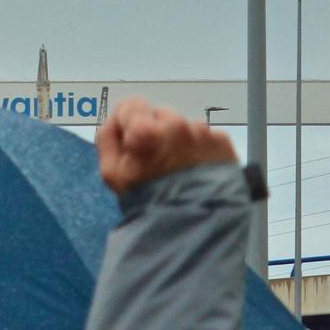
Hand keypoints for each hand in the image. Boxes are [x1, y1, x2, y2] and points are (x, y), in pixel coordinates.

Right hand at [95, 99, 237, 194]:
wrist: (193, 225)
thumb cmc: (147, 200)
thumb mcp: (112, 175)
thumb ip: (107, 139)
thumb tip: (113, 121)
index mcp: (145, 131)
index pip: (131, 105)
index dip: (128, 122)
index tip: (133, 140)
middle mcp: (175, 125)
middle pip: (160, 115)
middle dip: (157, 132)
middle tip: (158, 161)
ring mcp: (202, 133)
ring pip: (184, 126)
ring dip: (180, 141)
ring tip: (180, 169)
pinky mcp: (221, 143)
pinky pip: (206, 137)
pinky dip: (200, 150)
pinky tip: (196, 171)